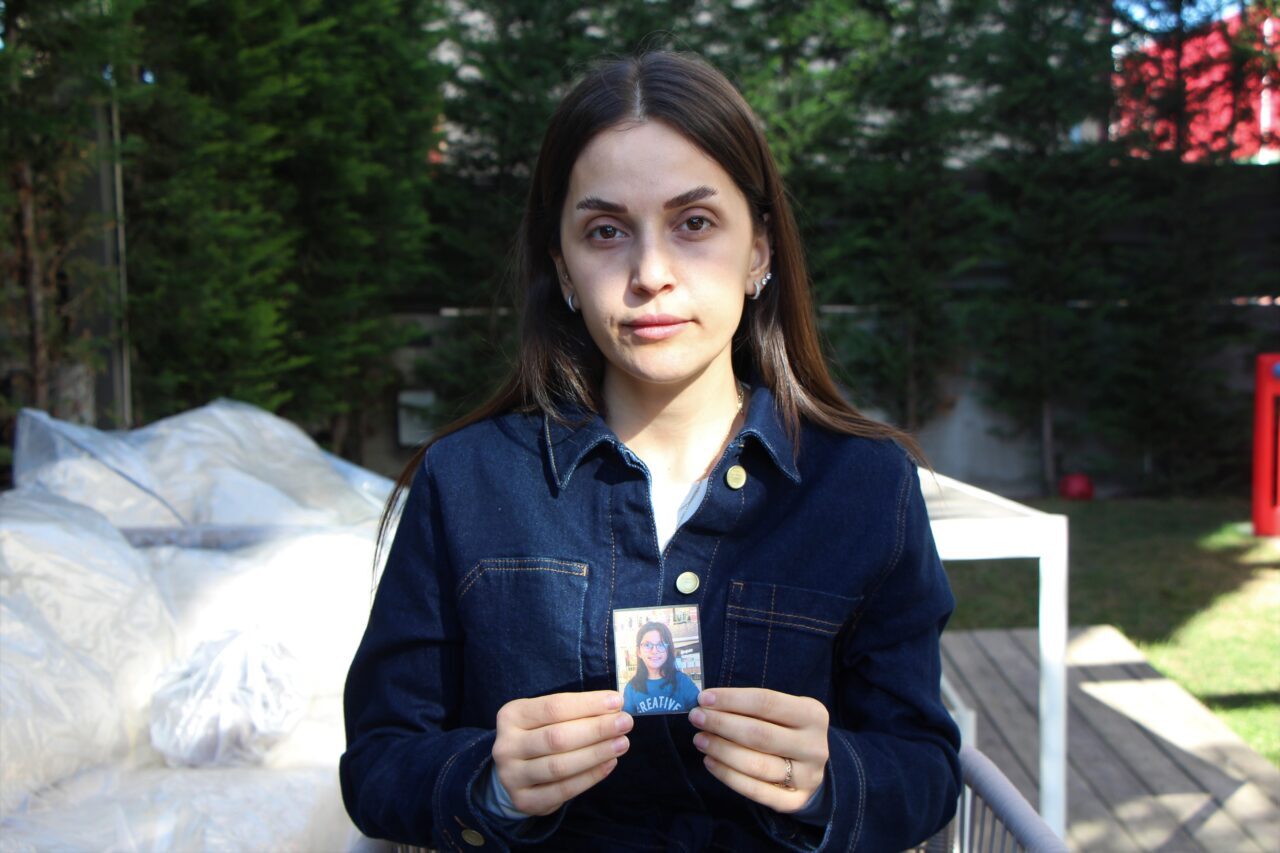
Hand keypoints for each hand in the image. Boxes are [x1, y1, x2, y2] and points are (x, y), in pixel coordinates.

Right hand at [492, 690, 632, 815]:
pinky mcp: (524, 800)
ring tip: (622, 743)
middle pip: (557, 737)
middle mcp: (506, 745)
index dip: (588, 704)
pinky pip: (562, 790)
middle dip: (596, 729)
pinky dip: (589, 777)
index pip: (554, 707)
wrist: (514, 771)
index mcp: (512, 715)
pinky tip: (609, 764)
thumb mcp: (545, 716)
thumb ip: (574, 711)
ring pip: (560, 766)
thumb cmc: (538, 735)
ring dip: (596, 754)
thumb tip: (614, 706)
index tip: (617, 701)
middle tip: (625, 723)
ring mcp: (512, 776)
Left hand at [689, 688, 828, 812]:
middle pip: (759, 734)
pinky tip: (710, 762)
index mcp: (813, 715)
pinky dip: (728, 776)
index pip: (766, 702)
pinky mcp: (794, 801)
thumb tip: (708, 703)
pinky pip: (756, 791)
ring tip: (699, 740)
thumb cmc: (788, 729)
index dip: (731, 700)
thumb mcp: (782, 711)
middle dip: (722, 725)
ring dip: (722, 750)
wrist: (811, 767)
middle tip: (696, 718)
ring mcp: (807, 776)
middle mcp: (814, 746)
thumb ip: (752, 706)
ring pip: (756, 765)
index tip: (703, 699)